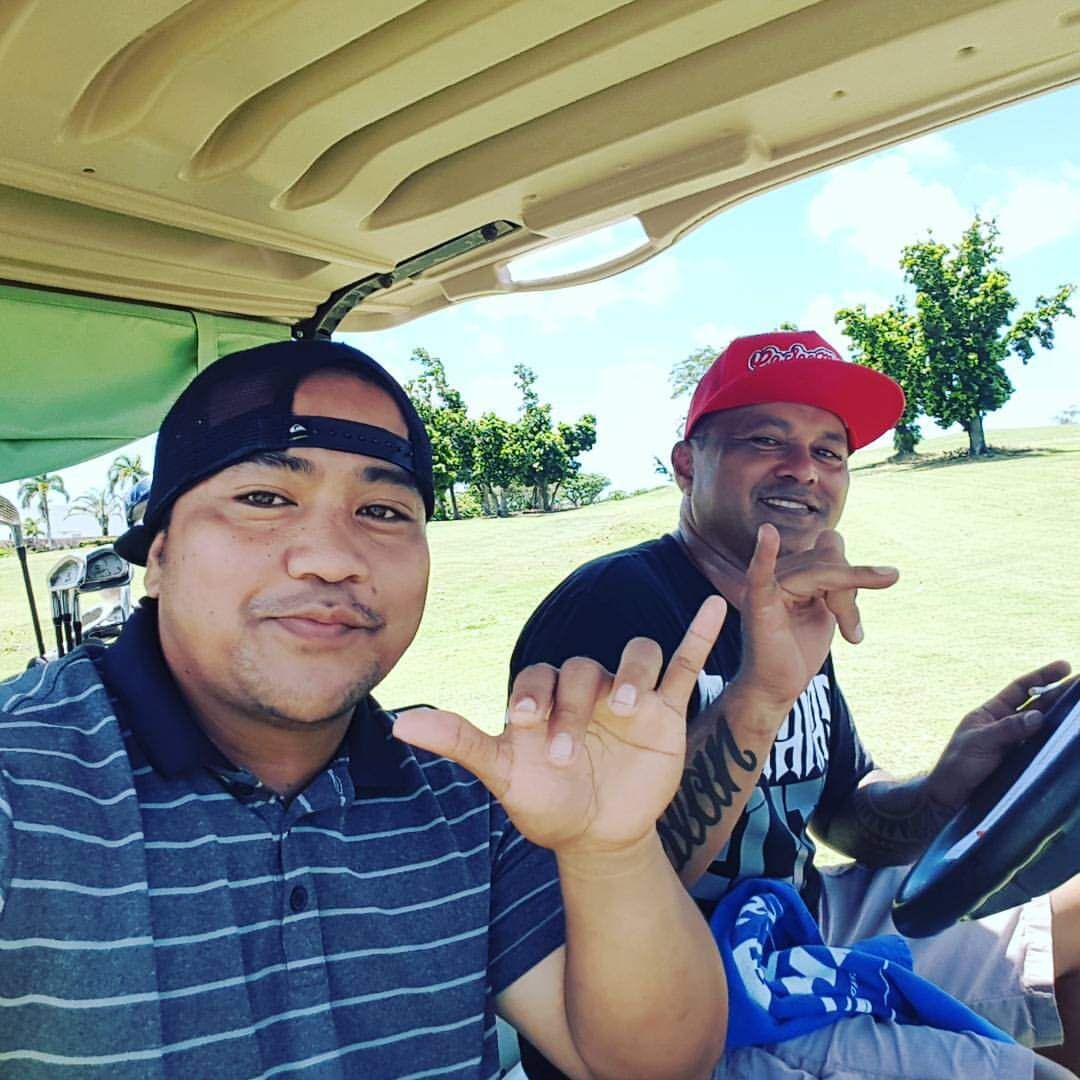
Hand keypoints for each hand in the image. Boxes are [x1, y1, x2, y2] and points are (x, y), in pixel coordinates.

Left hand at [392, 596, 726, 856]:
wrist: (596, 835)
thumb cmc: (546, 801)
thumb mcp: (504, 775)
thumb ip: (461, 743)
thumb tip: (401, 724)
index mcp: (547, 694)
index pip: (540, 674)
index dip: (533, 695)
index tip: (526, 727)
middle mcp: (587, 686)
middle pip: (585, 668)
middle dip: (574, 706)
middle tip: (568, 753)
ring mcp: (629, 696)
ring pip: (635, 655)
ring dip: (631, 673)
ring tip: (625, 708)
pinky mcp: (667, 710)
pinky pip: (684, 664)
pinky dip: (699, 636)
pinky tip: (714, 609)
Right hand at [727, 525, 898, 714]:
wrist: (777, 688)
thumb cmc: (797, 651)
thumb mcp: (828, 612)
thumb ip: (839, 585)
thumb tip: (864, 564)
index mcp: (792, 571)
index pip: (830, 551)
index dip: (853, 575)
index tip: (856, 619)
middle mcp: (777, 572)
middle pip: (829, 558)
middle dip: (851, 593)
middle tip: (853, 633)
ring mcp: (765, 586)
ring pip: (820, 571)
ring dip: (846, 604)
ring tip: (850, 635)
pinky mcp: (758, 603)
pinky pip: (761, 574)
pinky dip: (764, 553)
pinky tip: (767, 532)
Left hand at [924, 660, 1072, 811]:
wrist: (950, 797)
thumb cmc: (958, 765)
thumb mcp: (979, 742)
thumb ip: (1007, 729)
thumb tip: (1038, 715)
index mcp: (991, 712)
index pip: (1020, 688)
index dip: (1042, 677)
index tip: (1065, 666)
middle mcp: (1006, 724)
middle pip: (1039, 704)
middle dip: (1061, 693)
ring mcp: (1016, 743)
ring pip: (1044, 726)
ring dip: (1064, 717)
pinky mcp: (1022, 762)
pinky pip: (1043, 747)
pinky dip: (1058, 741)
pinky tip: (1073, 738)